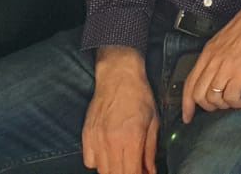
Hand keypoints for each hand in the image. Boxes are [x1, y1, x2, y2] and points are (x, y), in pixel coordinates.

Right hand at [83, 47, 158, 173]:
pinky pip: (90, 161)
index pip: (131, 173)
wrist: (118, 76)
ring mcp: (96, 139)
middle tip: (136, 169)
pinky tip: (109, 154)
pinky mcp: (87, 135)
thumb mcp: (153, 122)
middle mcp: (111, 141)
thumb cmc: (138, 95)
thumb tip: (150, 171)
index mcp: (131, 138)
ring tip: (124, 161)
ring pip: (102, 170)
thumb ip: (150, 151)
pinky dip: (99, 163)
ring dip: (114, 170)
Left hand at [180, 0, 240, 121]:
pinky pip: (232, 97)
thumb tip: (217, 75)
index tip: (187, 116)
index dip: (186, 104)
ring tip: (235, 102)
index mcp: (208, 52)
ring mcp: (225, 67)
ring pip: (214, 99)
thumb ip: (217, 56)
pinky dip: (238, 103)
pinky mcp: (240, 72)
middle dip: (208, 108)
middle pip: (199, 95)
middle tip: (219, 108)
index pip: (189, 83)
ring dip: (224, 106)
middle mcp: (213, 61)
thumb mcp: (225, 40)